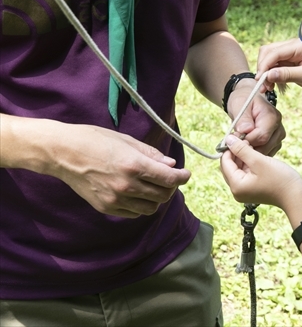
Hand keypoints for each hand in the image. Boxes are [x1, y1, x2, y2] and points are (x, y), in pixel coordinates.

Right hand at [51, 124, 190, 217]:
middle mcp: (127, 185)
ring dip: (157, 198)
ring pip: (151, 208)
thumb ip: (151, 155)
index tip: (185, 174)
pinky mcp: (106, 207)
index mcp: (134, 165)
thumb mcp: (127, 141)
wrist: (63, 153)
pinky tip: (137, 194)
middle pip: (163, 195)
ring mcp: (116, 199)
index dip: (182, 177)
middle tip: (169, 179)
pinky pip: (134, 213)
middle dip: (171, 187)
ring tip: (153, 187)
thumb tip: (171, 164)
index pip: (169, 178)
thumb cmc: (95, 140)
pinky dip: (141, 205)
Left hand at [220, 135, 301, 210]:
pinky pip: (245, 173)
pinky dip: (249, 163)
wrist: (296, 196)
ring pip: (237, 169)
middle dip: (236, 152)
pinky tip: (257, 155)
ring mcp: (244, 191)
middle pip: (229, 166)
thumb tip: (228, 139)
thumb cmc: (280, 179)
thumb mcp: (259, 161)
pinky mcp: (252, 190)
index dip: (230, 147)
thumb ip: (242, 149)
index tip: (240, 136)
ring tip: (254, 146)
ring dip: (243, 157)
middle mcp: (237, 191)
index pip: (225, 162)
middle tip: (247, 140)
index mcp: (236, 185)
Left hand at [227, 79, 285, 156]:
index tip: (233, 139)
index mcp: (272, 116)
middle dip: (247, 147)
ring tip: (239, 143)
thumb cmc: (243, 101)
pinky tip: (245, 147)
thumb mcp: (239, 104)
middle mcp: (279, 128)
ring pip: (264, 152)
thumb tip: (245, 130)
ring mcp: (278, 137)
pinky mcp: (275, 144)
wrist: (248, 100)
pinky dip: (254, 154)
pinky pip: (264, 154)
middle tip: (233, 142)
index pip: (262, 136)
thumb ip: (242, 118)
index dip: (246, 141)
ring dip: (250, 151)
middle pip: (264, 146)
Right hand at [255, 38, 301, 98]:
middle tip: (263, 87)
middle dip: (263, 68)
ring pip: (269, 59)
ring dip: (265, 73)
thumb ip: (287, 74)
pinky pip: (274, 66)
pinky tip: (273, 86)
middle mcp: (293, 47)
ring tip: (267, 89)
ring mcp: (290, 54)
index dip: (265, 65)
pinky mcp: (289, 62)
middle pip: (268, 52)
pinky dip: (270, 75)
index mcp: (299, 46)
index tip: (260, 80)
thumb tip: (268, 74)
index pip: (275, 52)